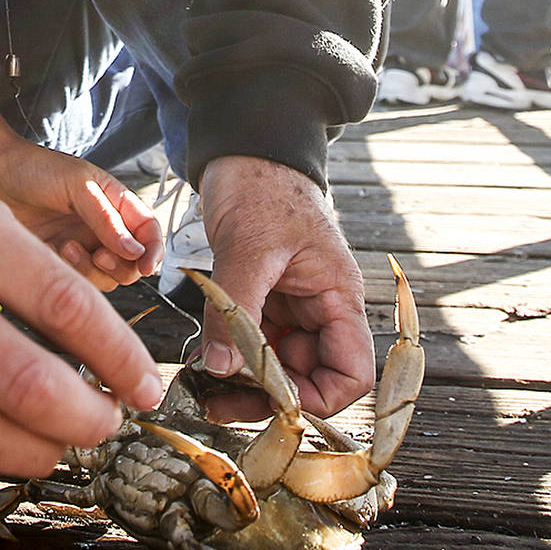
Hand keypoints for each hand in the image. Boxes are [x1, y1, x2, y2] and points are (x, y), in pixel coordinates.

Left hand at [0, 100, 161, 290]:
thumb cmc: (33, 168)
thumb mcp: (77, 184)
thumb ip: (106, 218)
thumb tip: (134, 250)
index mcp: (115, 202)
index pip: (149, 231)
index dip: (154, 250)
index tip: (146, 266)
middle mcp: (102, 228)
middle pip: (131, 264)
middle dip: (121, 266)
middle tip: (100, 256)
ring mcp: (80, 247)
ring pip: (105, 280)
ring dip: (90, 271)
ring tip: (67, 247)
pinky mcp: (56, 263)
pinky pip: (75, 284)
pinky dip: (68, 273)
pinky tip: (52, 250)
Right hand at [0, 103, 164, 481]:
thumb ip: (37, 276)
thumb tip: (106, 358)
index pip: (64, 306)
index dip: (120, 358)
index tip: (148, 388)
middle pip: (26, 384)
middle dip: (88, 419)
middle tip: (109, 422)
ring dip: (41, 450)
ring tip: (63, 440)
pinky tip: (6, 446)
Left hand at [193, 155, 372, 417]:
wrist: (244, 149)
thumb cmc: (261, 185)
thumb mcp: (249, 247)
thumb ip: (236, 310)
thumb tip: (221, 370)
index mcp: (338, 297)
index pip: (350, 374)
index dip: (315, 399)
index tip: (268, 400)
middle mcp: (321, 309)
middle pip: (308, 380)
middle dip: (266, 396)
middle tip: (216, 400)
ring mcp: (292, 307)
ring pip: (276, 367)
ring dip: (241, 381)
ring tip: (201, 383)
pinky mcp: (265, 301)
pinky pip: (253, 345)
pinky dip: (228, 357)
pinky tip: (200, 359)